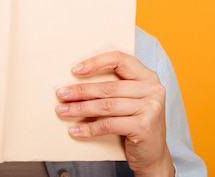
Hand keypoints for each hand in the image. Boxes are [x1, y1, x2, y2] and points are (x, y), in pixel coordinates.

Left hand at [55, 51, 173, 176]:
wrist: (153, 155)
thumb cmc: (136, 124)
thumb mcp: (130, 101)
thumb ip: (115, 89)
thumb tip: (76, 83)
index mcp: (148, 77)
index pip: (120, 59)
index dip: (96, 62)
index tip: (75, 70)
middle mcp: (153, 89)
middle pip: (109, 87)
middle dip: (81, 91)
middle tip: (61, 94)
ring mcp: (151, 108)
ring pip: (106, 106)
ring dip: (80, 108)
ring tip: (63, 110)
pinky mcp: (144, 127)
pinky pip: (108, 125)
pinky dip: (89, 128)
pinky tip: (75, 129)